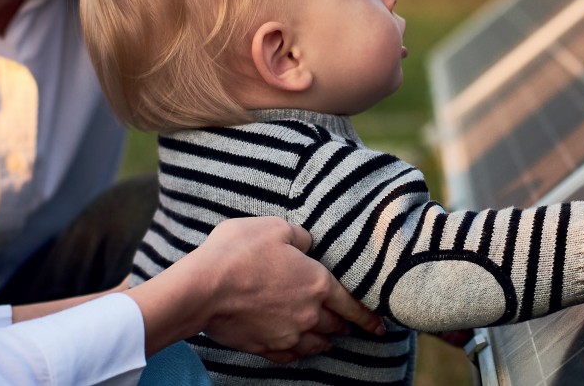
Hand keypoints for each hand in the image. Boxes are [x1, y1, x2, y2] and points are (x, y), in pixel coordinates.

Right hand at [192, 217, 383, 362]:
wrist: (203, 289)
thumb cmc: (239, 252)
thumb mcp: (275, 228)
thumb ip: (300, 236)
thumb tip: (308, 244)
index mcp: (317, 283)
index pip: (352, 304)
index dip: (369, 316)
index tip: (380, 326)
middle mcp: (309, 314)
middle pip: (336, 325)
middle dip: (345, 324)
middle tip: (349, 324)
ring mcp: (287, 335)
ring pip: (317, 345)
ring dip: (325, 340)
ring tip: (327, 337)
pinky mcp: (265, 348)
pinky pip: (290, 356)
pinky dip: (298, 352)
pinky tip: (296, 346)